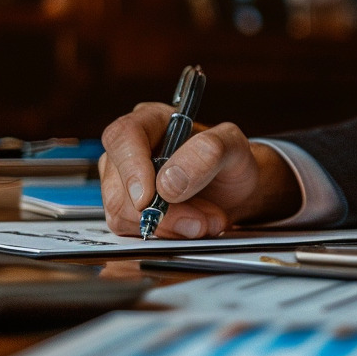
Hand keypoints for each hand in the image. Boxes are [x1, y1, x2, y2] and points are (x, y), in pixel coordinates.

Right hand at [99, 102, 300, 238]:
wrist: (237, 190)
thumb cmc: (231, 161)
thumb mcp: (234, 146)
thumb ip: (208, 152)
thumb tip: (168, 182)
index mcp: (150, 121)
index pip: (122, 137)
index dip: (131, 168)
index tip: (150, 197)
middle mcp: (130, 150)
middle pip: (119, 185)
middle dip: (162, 211)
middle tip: (200, 220)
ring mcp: (124, 182)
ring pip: (122, 214)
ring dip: (168, 226)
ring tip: (204, 220)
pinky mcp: (128, 210)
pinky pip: (132, 230)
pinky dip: (165, 234)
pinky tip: (190, 226)